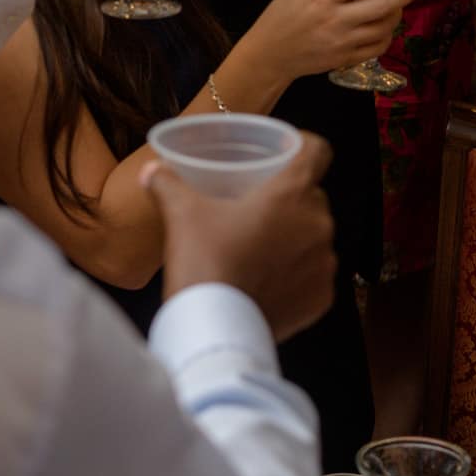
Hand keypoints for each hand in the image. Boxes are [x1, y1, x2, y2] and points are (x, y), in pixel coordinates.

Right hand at [146, 134, 337, 339]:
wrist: (214, 329)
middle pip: (312, 198)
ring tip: (262, 250)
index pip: (316, 151)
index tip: (285, 153)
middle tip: (258, 210)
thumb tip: (151, 169)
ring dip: (295, 240)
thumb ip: (168, 184)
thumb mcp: (181, 215)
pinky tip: (270, 282)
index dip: (303, 146)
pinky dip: (298, 276)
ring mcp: (325, 264)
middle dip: (290, 201)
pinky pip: (315, 276)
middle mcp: (319, 224)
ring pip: (315, 239)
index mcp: (292, 194)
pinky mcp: (322, 297)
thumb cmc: (204, 260)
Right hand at [243, 0, 426, 82]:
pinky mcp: (346, 59)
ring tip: (400, 3)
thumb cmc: (283, 14)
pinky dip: (387, 35)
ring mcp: (342, 42)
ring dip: (397, 14)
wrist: (270, 54)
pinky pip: (377, 48)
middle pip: (382, 6)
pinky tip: (386, 26)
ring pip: (383, 28)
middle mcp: (336, 20)